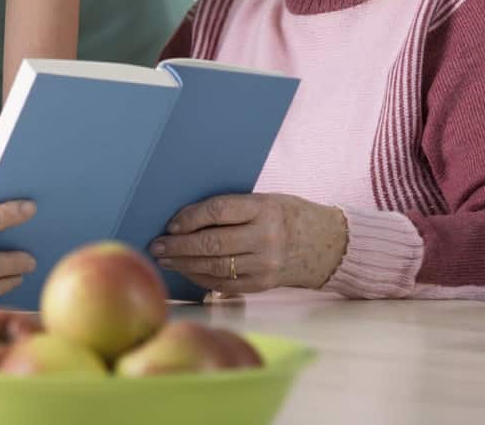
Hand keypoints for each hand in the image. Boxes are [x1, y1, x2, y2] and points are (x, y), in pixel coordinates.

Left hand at [147, 193, 347, 293]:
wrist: (327, 245)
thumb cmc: (288, 216)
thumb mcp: (266, 201)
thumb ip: (233, 208)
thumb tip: (186, 218)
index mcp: (265, 208)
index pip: (218, 210)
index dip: (190, 217)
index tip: (171, 224)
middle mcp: (266, 237)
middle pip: (213, 243)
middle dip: (179, 246)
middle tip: (158, 245)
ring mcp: (266, 264)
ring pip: (216, 267)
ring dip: (185, 264)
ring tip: (166, 259)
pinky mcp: (264, 284)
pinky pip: (225, 284)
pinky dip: (202, 279)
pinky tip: (188, 272)